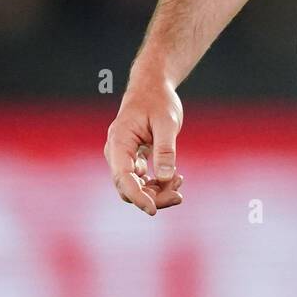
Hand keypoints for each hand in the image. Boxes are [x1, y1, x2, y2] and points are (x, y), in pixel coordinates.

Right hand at [105, 72, 184, 215]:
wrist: (153, 87)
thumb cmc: (158, 100)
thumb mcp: (167, 122)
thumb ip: (165, 149)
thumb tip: (166, 177)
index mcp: (119, 141)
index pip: (122, 177)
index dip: (137, 196)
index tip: (153, 210)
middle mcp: (116, 152)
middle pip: (128, 187)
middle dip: (153, 196)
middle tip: (179, 195)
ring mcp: (123, 157)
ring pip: (136, 186)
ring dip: (157, 191)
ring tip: (180, 182)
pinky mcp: (133, 159)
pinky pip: (142, 179)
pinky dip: (158, 183)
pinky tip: (175, 178)